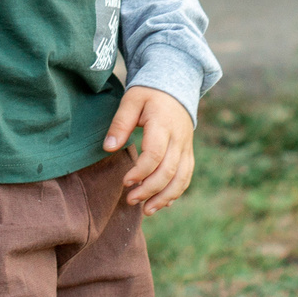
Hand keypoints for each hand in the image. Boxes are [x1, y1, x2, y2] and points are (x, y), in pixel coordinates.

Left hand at [103, 86, 196, 215]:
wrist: (177, 86)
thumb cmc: (149, 94)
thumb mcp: (132, 100)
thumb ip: (121, 123)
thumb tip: (109, 147)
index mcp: (163, 124)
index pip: (155, 154)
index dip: (140, 171)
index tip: (125, 181)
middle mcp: (179, 138)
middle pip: (169, 170)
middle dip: (150, 189)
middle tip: (130, 200)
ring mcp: (186, 146)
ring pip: (182, 177)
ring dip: (165, 197)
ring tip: (147, 210)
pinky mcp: (188, 152)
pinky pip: (187, 175)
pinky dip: (176, 192)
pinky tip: (162, 203)